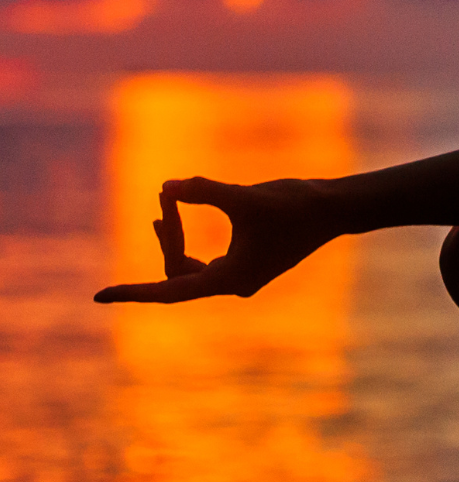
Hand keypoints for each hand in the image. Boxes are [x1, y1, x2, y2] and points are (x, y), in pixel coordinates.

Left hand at [94, 176, 337, 303]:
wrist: (336, 207)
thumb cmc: (295, 204)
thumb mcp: (245, 196)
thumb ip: (203, 191)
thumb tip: (166, 186)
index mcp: (230, 279)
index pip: (169, 290)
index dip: (133, 292)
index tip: (99, 295)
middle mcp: (234, 283)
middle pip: (180, 271)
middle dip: (167, 237)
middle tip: (164, 201)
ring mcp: (244, 273)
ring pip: (193, 266)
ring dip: (175, 239)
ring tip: (164, 209)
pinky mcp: (253, 259)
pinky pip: (208, 260)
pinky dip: (192, 239)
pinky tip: (184, 214)